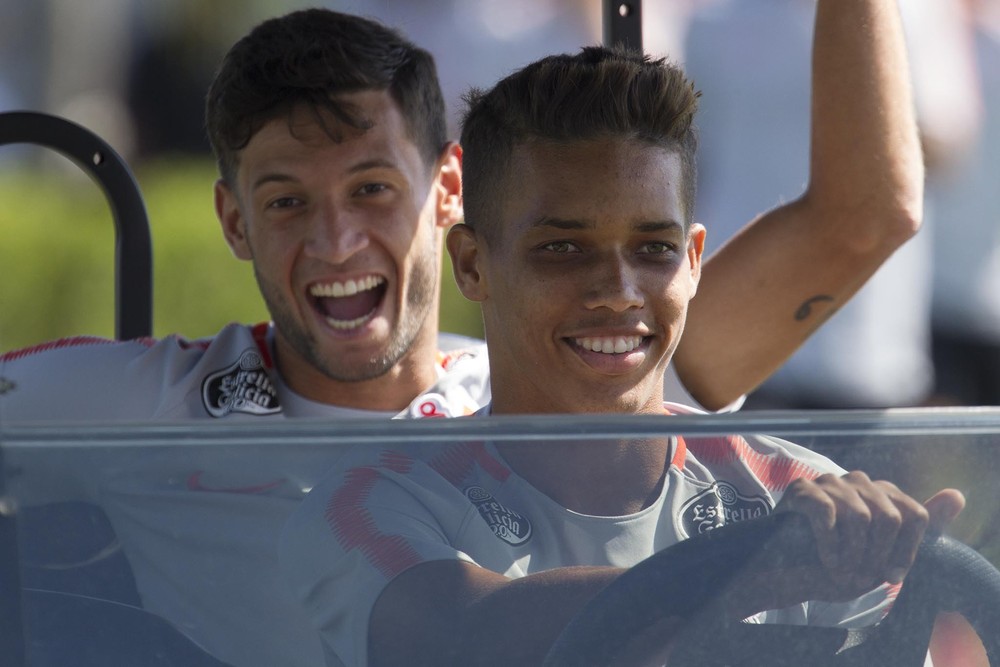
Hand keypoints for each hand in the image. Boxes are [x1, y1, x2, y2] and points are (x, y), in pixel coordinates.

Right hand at [774, 472, 964, 600]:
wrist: (789, 576)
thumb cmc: (838, 565)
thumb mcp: (885, 555)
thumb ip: (919, 525)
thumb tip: (957, 495)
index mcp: (881, 493)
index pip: (914, 515)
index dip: (905, 552)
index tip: (889, 576)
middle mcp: (858, 481)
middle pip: (889, 517)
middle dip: (876, 556)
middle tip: (857, 575)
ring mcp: (829, 482)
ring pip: (861, 517)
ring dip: (851, 555)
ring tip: (839, 570)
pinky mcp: (803, 489)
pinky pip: (829, 516)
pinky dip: (829, 546)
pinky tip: (823, 559)